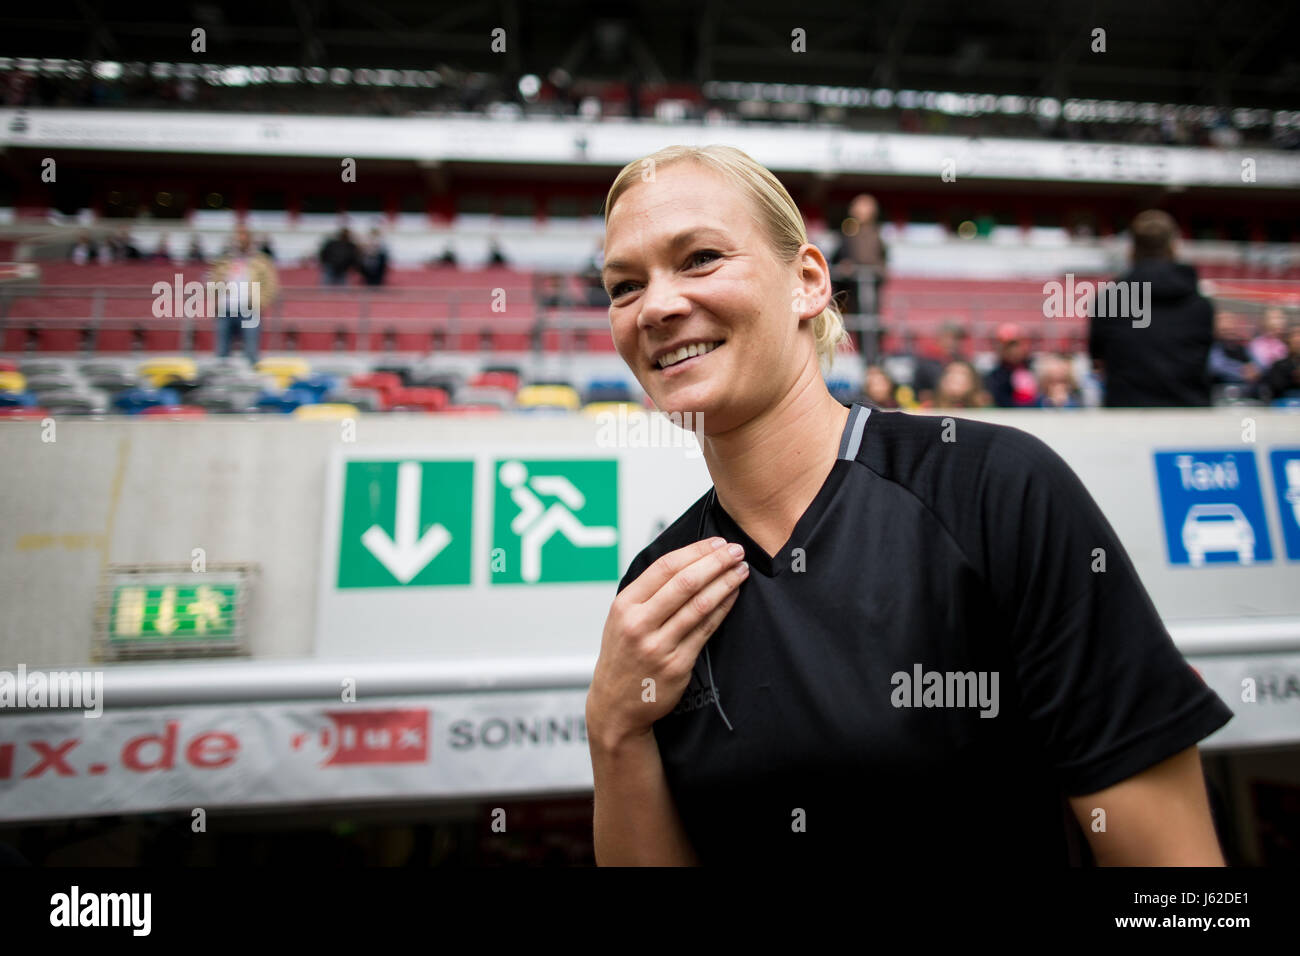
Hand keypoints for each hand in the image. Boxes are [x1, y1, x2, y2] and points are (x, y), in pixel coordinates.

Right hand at [587, 538, 747, 746]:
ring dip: (725, 584)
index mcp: (624, 605)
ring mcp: (658, 646)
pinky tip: (733, 596)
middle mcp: (639, 624)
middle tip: (736, 551)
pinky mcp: (676, 665)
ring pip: (699, 606)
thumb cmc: (623, 656)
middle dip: (716, 562)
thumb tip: (686, 560)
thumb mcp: (621, 619)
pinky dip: (722, 609)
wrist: (615, 705)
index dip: (695, 551)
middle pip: (685, 583)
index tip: (717, 543)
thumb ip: (647, 593)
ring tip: (741, 571)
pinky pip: (705, 630)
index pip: (665, 567)